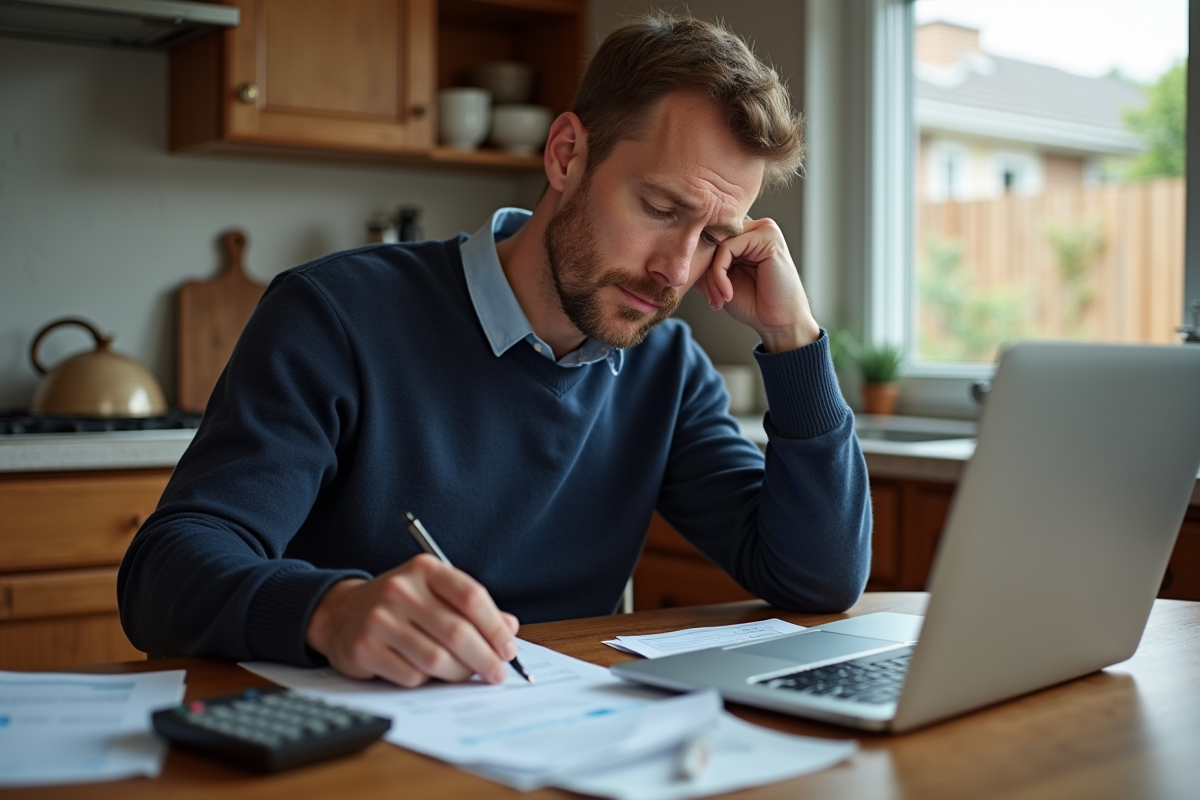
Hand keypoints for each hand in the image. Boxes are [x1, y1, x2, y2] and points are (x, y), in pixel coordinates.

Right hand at [305, 554, 519, 687]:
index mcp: (425, 569)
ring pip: (436, 659)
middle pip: (457, 632)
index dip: (495, 628)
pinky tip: (424, 672)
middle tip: (496, 673)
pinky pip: (410, 676)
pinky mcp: (363, 648)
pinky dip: (425, 680)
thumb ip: (473, 608)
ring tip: (464, 674)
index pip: (471, 597)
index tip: (508, 649)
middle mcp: (400, 589)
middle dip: (484, 658)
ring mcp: (379, 618)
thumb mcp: (435, 593)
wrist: (341, 613)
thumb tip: (510, 629)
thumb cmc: (400, 605)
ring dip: (458, 673)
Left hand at [697, 217, 820, 352]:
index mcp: (746, 236)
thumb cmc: (754, 303)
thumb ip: (704, 264)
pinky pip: (727, 248)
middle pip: (713, 240)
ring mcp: (764, 229)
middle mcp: (756, 228)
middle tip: (712, 299)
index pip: (711, 238)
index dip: (703, 266)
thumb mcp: (720, 280)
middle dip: (706, 273)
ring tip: (720, 298)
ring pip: (718, 244)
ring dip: (712, 276)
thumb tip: (678, 256)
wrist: (778, 322)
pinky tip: (728, 293)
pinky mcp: (768, 236)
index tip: (708, 295)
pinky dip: (720, 274)